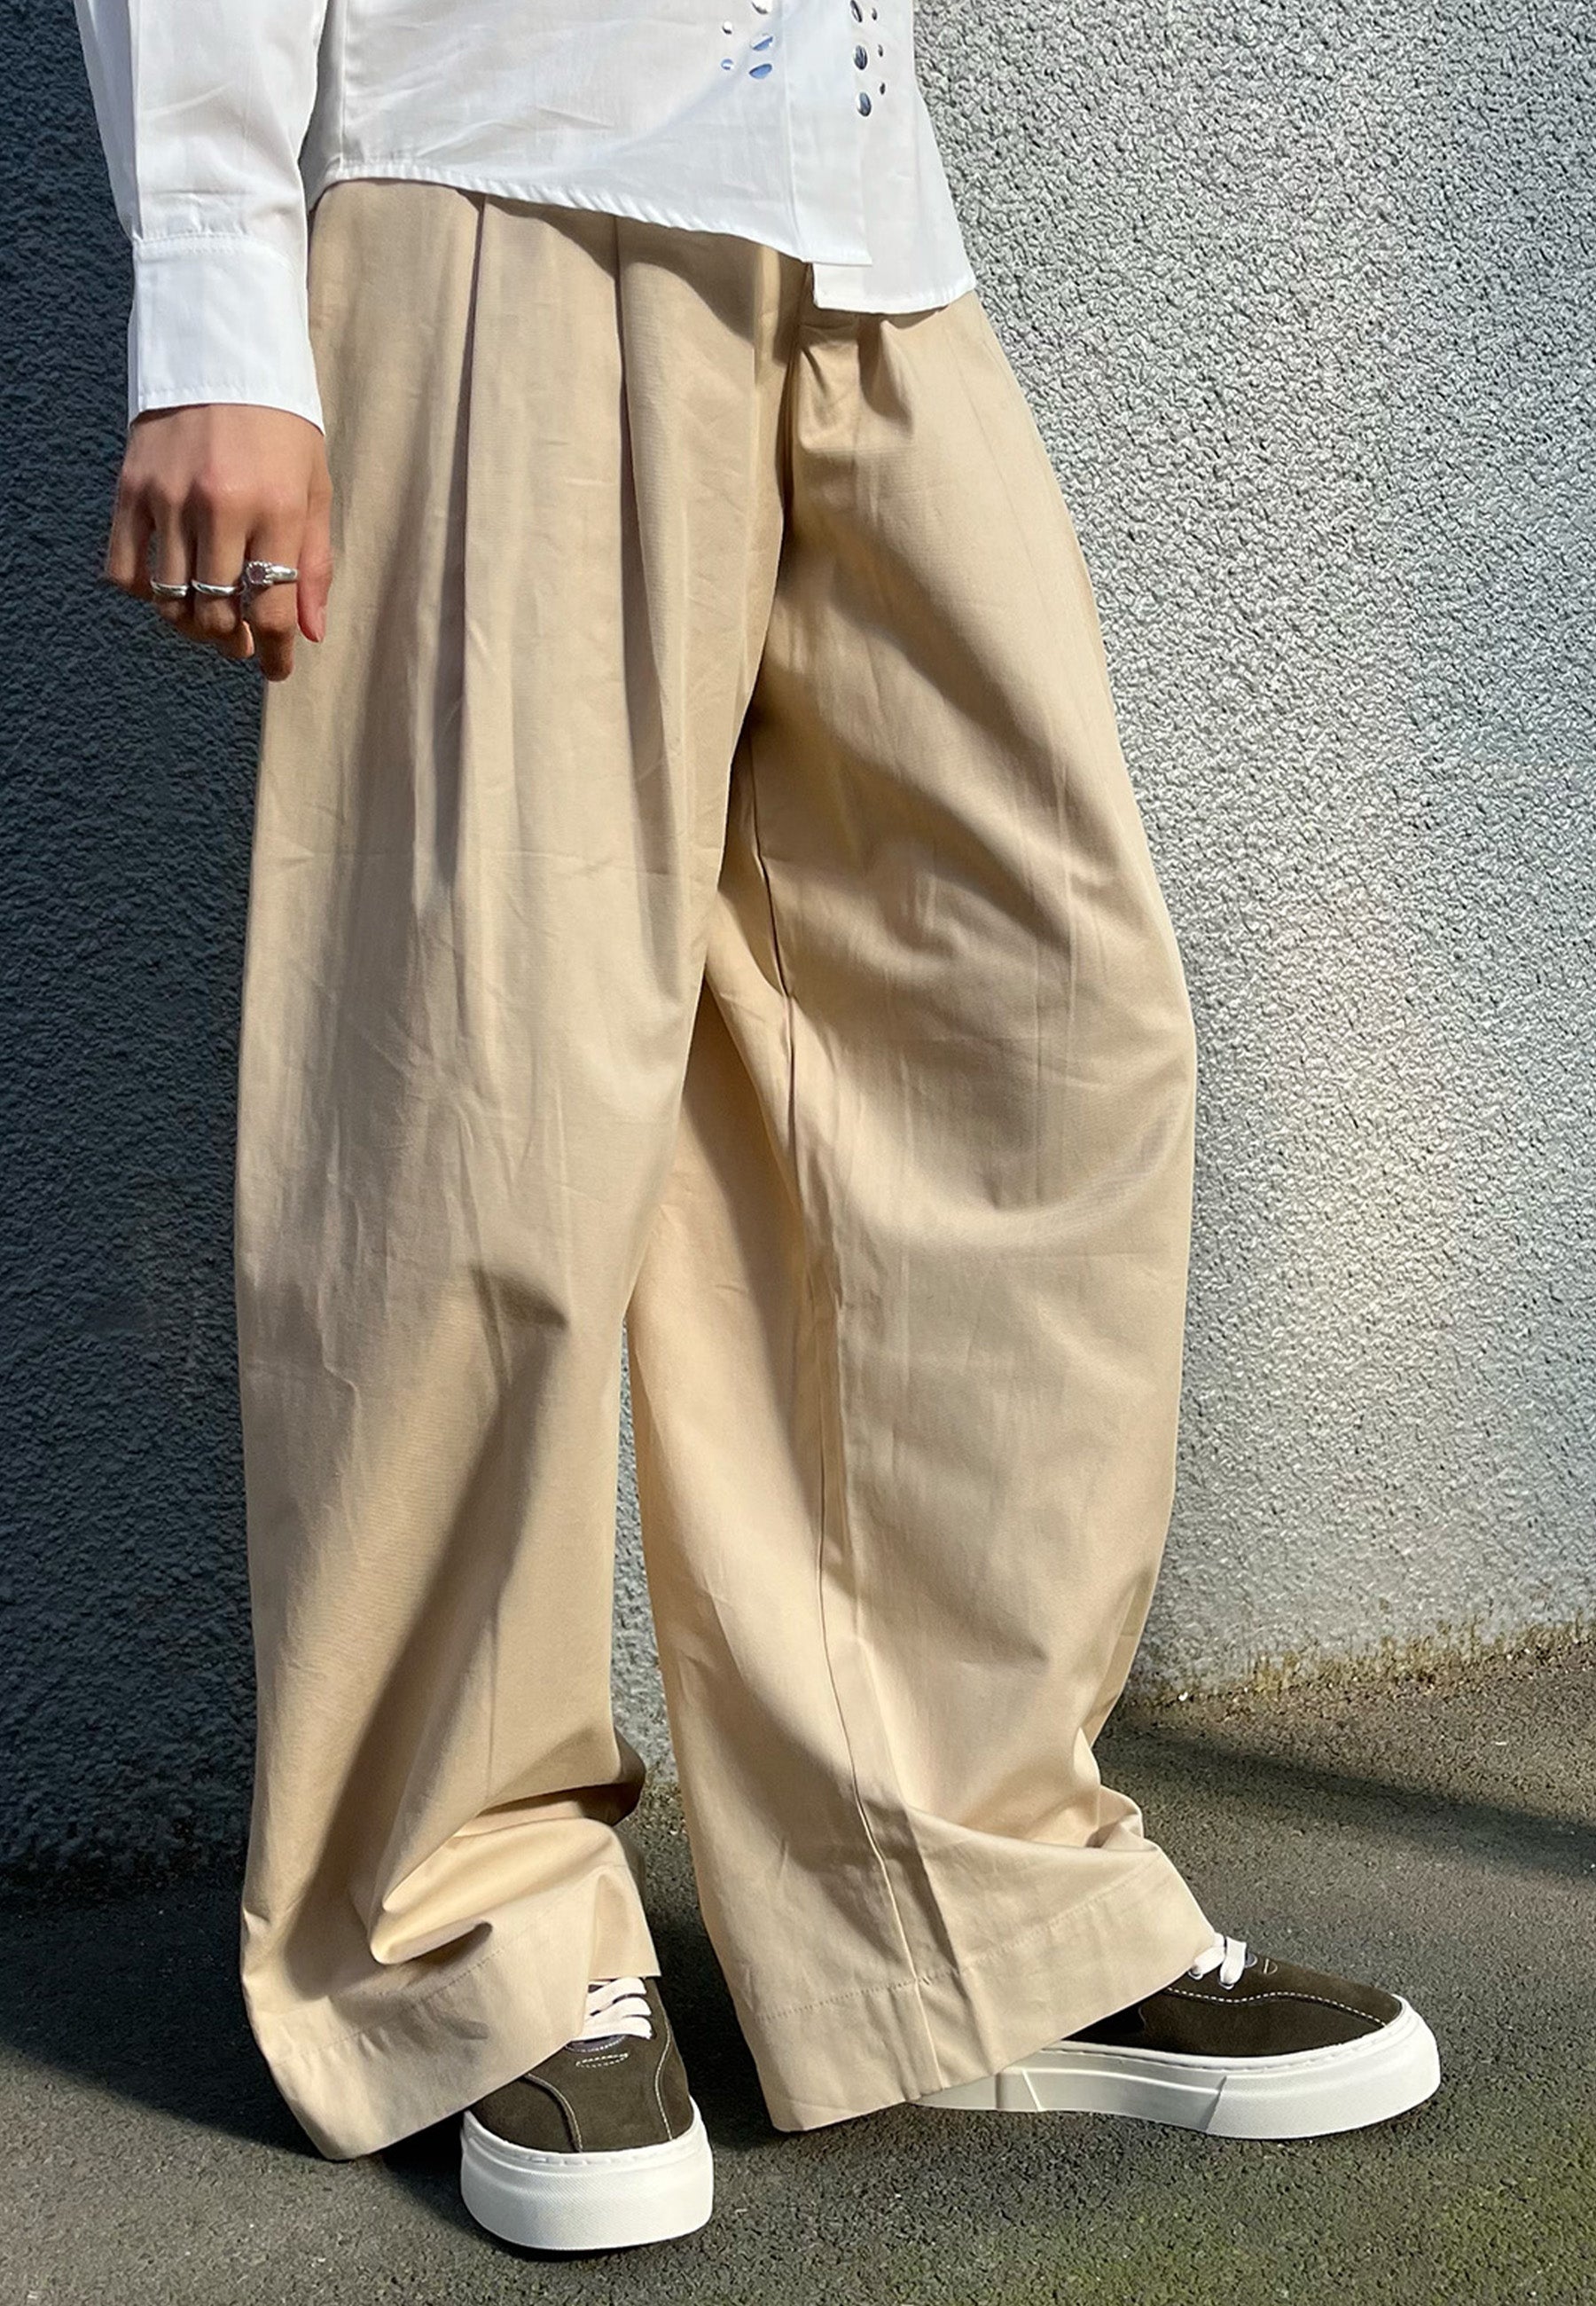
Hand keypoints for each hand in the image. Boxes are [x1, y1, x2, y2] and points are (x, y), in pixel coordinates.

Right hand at [103, 404, 333, 681]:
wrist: (222, 350)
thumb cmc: (281, 425)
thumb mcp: (314, 488)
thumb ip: (314, 563)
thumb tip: (309, 633)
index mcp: (276, 509)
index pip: (271, 611)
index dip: (274, 654)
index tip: (275, 669)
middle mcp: (220, 508)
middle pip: (216, 613)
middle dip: (232, 641)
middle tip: (240, 641)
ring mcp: (169, 498)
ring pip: (171, 599)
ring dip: (190, 625)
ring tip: (207, 620)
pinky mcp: (131, 488)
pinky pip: (124, 569)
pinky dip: (144, 593)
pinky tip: (165, 588)